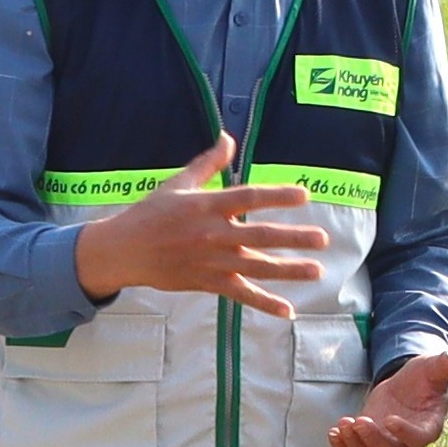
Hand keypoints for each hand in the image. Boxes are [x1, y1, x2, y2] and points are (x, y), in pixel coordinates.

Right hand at [72, 134, 327, 318]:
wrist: (124, 250)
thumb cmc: (151, 213)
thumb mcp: (178, 183)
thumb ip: (208, 163)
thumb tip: (227, 137)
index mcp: (208, 206)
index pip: (249, 198)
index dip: (277, 196)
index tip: (304, 194)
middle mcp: (214, 234)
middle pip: (260, 236)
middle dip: (294, 238)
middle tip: (322, 239)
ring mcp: (213, 261)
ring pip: (257, 268)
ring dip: (289, 270)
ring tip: (316, 271)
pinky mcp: (209, 282)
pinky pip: (242, 294)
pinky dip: (265, 303)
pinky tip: (288, 310)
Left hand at [329, 347, 447, 446]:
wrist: (409, 386)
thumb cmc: (425, 378)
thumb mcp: (434, 367)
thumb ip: (444, 364)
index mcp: (428, 427)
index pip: (418, 438)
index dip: (404, 433)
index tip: (389, 419)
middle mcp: (408, 442)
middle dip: (372, 440)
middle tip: (359, 420)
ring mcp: (387, 445)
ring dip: (355, 445)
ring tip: (344, 423)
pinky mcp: (369, 442)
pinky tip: (334, 432)